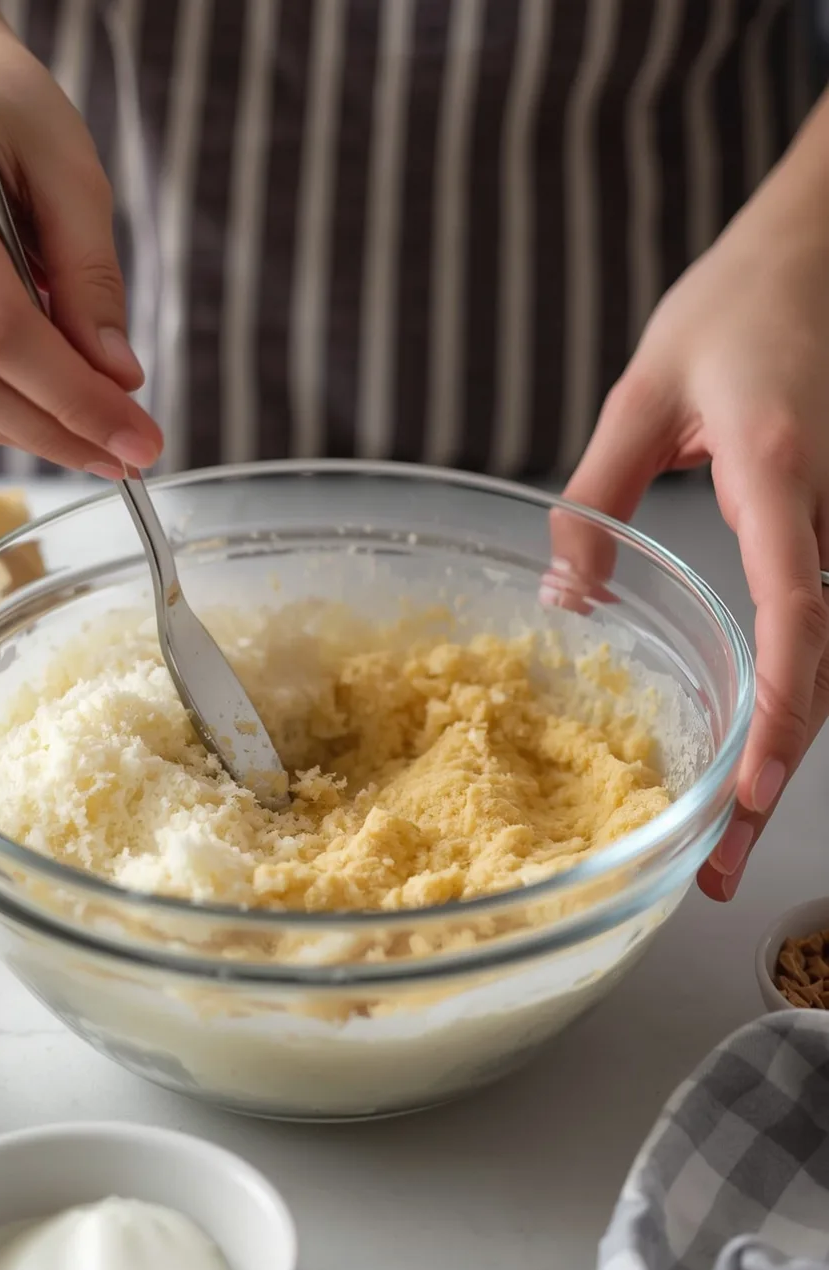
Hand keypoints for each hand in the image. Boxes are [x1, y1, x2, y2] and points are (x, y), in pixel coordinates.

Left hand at [559, 91, 828, 900]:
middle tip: (716, 869)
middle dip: (773, 778)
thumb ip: (596, 494)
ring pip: (824, 663)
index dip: (780, 716)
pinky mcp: (828, 530)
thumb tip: (567, 596)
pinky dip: (786, 700)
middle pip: (817, 673)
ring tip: (724, 839)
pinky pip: (815, 630)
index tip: (749, 794)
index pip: (796, 618)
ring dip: (780, 753)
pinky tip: (750, 748)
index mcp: (781, 477)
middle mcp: (827, 516)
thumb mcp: (643, 386)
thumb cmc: (742, 299)